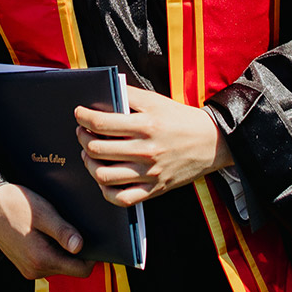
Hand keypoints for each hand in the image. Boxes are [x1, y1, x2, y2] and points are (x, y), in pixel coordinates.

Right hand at [0, 182, 92, 279]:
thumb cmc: (16, 205)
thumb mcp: (44, 214)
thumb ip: (63, 232)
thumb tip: (80, 247)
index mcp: (42, 259)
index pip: (81, 270)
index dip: (93, 256)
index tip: (95, 239)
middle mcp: (35, 270)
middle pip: (71, 268)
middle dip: (78, 251)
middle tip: (75, 226)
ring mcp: (29, 269)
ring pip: (60, 264)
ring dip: (64, 249)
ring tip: (58, 226)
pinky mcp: (25, 264)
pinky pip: (48, 261)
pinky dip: (53, 249)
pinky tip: (48, 231)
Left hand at [75, 88, 233, 206]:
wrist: (212, 142)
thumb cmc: (181, 119)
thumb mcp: (157, 101)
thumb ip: (130, 95)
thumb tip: (105, 92)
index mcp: (147, 125)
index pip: (102, 123)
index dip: (84, 117)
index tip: (79, 113)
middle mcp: (147, 151)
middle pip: (98, 149)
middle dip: (83, 139)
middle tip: (82, 132)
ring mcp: (150, 173)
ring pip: (104, 176)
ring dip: (90, 164)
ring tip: (90, 155)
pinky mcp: (155, 190)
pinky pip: (121, 199)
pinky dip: (106, 191)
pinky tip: (104, 179)